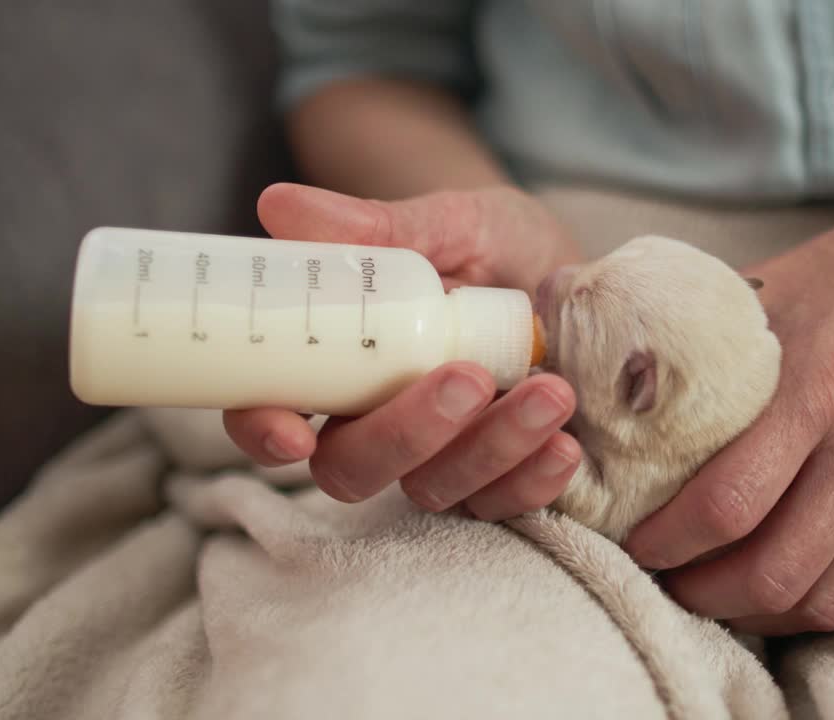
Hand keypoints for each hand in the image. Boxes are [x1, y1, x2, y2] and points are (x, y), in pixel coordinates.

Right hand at [225, 183, 584, 519]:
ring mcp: (435, 456)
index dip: (262, 428)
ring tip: (551, 391)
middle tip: (468, 379)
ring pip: (431, 488)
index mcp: (335, 362)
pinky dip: (532, 481)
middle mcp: (373, 420)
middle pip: (349, 468)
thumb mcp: (449, 222)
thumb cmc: (491, 246)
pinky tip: (565, 446)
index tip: (293, 428)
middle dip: (405, 435)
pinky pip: (502, 505)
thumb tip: (280, 205)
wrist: (572, 274)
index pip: (265, 410)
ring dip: (489, 449)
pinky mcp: (497, 478)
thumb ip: (378, 226)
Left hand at [623, 198, 833, 634]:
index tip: (635, 538)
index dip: (669, 539)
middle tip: (663, 576)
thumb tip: (600, 348)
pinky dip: (814, 605)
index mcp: (818, 386)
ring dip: (754, 611)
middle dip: (702, 593)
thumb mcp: (776, 282)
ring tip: (711, 589)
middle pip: (775, 571)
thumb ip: (697, 328)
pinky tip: (775, 586)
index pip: (732, 500)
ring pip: (824, 597)